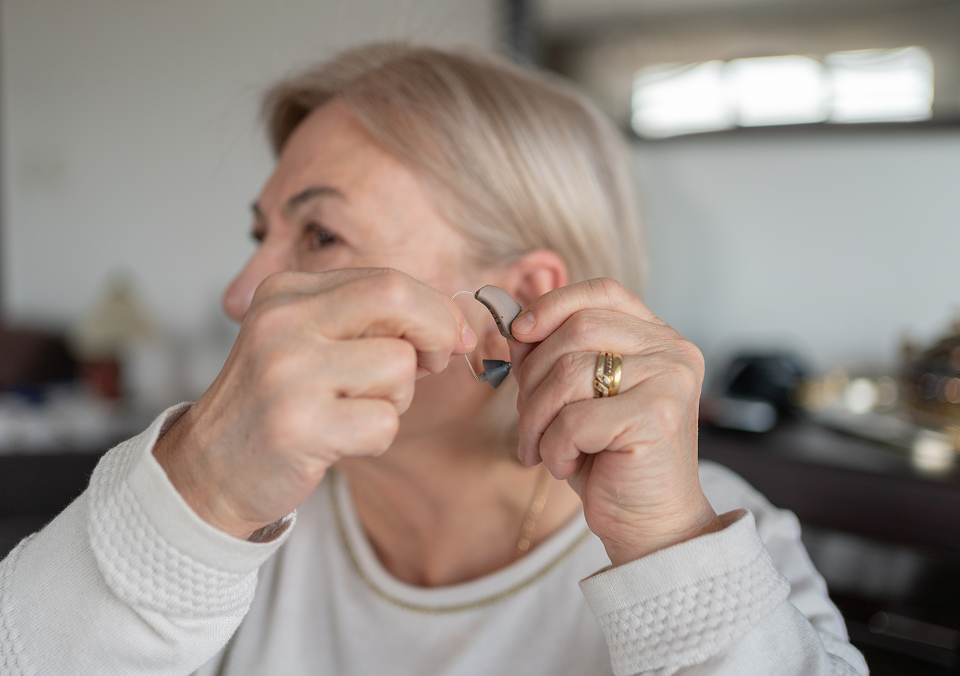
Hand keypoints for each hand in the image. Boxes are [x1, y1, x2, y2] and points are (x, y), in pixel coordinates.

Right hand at [154, 268, 475, 539]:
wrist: (209, 470)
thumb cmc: (277, 404)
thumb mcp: (310, 342)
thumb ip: (371, 323)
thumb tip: (454, 327)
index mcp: (287, 291)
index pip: (387, 280)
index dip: (435, 309)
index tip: (452, 337)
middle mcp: (282, 322)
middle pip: (396, 299)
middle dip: (435, 331)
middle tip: (434, 364)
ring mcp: (287, 373)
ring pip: (398, 368)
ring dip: (395, 400)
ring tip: (352, 411)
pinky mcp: (298, 426)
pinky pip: (384, 423)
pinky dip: (376, 438)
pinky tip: (338, 441)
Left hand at [509, 278, 722, 565]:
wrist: (652, 526)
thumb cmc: (611, 461)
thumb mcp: (578, 399)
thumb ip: (556, 356)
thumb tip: (516, 325)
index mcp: (658, 338)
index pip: (602, 291)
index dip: (553, 304)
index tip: (520, 333)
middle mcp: (672, 352)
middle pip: (577, 330)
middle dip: (533, 375)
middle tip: (527, 417)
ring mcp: (669, 381)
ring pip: (569, 372)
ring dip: (536, 417)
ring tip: (539, 447)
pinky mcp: (657, 418)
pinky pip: (575, 418)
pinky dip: (554, 446)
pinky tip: (564, 466)